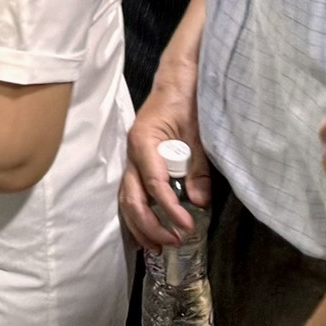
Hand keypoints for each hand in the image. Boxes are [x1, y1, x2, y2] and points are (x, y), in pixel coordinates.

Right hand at [120, 69, 208, 250]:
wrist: (178, 78)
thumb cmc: (187, 99)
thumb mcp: (198, 132)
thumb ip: (198, 167)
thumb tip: (198, 202)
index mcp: (143, 141)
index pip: (154, 184)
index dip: (170, 209)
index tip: (187, 227)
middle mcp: (132, 152)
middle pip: (131, 197)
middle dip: (149, 225)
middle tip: (172, 243)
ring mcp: (133, 157)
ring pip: (127, 198)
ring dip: (140, 225)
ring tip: (157, 248)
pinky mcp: (139, 161)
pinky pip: (134, 192)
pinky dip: (140, 214)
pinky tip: (150, 230)